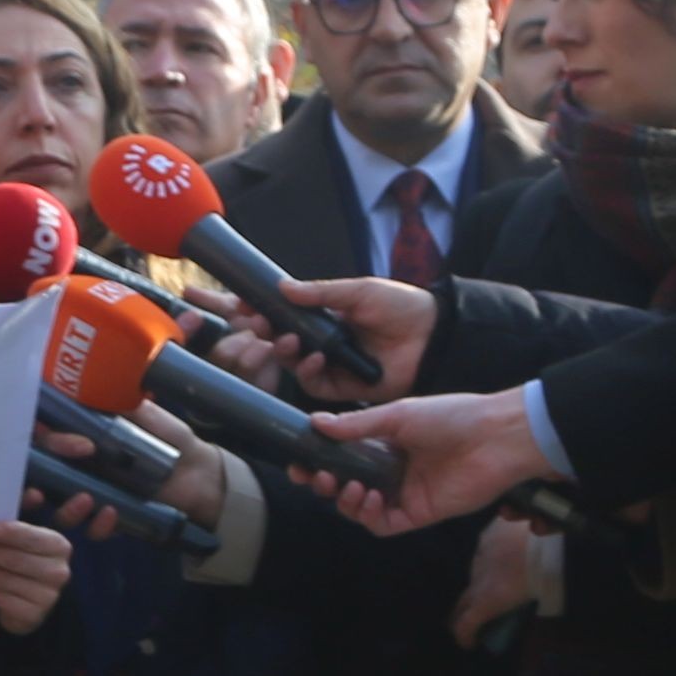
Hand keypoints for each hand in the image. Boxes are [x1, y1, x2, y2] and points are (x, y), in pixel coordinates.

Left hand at [0, 515, 74, 635]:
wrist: (26, 600)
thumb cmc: (22, 557)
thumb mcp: (24, 533)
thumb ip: (25, 511)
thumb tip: (34, 493)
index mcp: (59, 546)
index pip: (35, 538)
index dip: (13, 533)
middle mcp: (58, 572)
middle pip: (15, 559)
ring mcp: (47, 596)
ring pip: (3, 579)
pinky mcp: (31, 614)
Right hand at [38, 416, 229, 539]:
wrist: (199, 470)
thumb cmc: (168, 436)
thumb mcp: (139, 411)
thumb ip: (109, 402)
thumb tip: (78, 388)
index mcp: (78, 438)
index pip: (43, 441)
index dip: (46, 444)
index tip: (77, 445)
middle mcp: (77, 468)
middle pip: (41, 480)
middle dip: (34, 486)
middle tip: (41, 488)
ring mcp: (91, 496)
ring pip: (59, 509)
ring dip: (66, 508)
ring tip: (86, 500)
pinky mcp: (109, 520)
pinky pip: (92, 529)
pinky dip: (98, 525)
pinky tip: (112, 513)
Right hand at [248, 276, 434, 406]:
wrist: (433, 336)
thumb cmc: (401, 308)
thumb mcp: (359, 291)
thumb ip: (321, 293)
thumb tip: (283, 287)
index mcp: (324, 316)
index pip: (283, 314)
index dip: (260, 311)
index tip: (242, 305)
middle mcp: (323, 342)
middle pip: (281, 340)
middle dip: (264, 332)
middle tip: (256, 323)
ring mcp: (331, 365)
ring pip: (292, 364)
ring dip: (283, 352)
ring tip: (286, 340)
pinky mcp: (342, 389)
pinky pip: (314, 385)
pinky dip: (308, 372)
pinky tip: (315, 358)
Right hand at [319, 390, 547, 529]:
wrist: (496, 436)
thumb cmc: (453, 416)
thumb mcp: (398, 414)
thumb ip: (357, 424)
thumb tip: (315, 423)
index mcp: (384, 444)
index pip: (341, 458)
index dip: (317, 462)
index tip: (300, 462)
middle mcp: (391, 471)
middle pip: (345, 486)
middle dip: (325, 484)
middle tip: (316, 476)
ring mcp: (404, 493)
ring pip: (361, 510)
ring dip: (346, 501)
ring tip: (350, 486)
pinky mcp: (420, 513)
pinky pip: (385, 524)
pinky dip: (371, 516)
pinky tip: (372, 498)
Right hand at [447, 515, 544, 650]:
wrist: (554, 534)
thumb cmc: (552, 575)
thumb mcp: (541, 603)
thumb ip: (525, 616)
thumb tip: (522, 628)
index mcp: (489, 599)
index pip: (463, 624)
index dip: (463, 637)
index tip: (470, 644)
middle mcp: (478, 578)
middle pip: (462, 601)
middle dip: (466, 614)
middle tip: (480, 619)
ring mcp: (480, 554)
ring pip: (475, 573)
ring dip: (485, 581)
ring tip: (505, 578)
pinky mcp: (487, 534)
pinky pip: (486, 550)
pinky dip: (494, 557)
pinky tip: (510, 553)